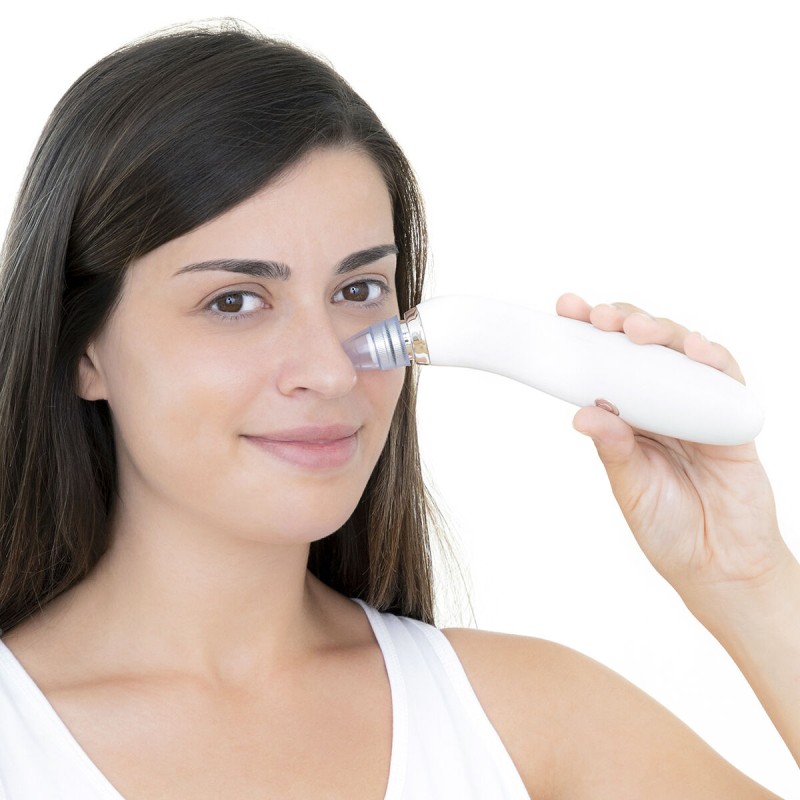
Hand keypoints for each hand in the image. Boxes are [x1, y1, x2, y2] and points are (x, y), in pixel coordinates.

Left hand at [556, 292, 791, 607]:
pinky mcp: (731, 415)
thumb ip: (614, 449)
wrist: (719, 565)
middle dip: (619, 323)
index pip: (604, 365)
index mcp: (627, 417)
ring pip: (680, 352)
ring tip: (635, 329)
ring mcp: (697, 405)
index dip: (587, 336)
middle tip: (597, 317)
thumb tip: (584, 412)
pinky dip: (712, 359)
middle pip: (642, 348)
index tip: (565, 311)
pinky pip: (726, 377)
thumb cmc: (668, 528)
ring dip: (660, 332)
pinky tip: (694, 349)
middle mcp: (660, 404)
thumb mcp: (631, 487)